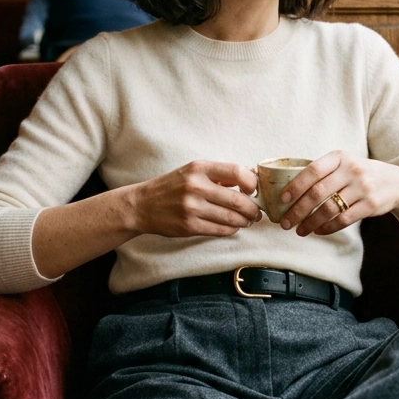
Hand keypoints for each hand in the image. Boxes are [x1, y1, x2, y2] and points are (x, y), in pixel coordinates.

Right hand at [128, 160, 260, 238]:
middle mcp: (196, 186)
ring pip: (231, 218)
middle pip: (237, 200)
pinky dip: (231, 230)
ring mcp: (192, 208)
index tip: (253, 190)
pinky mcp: (189, 226)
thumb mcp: (193, 171)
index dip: (251, 183)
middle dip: (252, 209)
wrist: (142, 205)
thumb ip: (220, 174)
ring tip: (247, 220)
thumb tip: (251, 175)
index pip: (237, 172)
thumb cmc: (172, 186)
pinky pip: (220, 230)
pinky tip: (232, 227)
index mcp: (199, 168)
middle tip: (256, 212)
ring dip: (244, 221)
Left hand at [278, 151, 398, 236]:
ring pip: (329, 209)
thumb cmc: (360, 174)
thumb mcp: (345, 163)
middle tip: (285, 222)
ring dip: (310, 222)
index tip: (283, 199)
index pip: (312, 170)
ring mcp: (362, 188)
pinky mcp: (370, 205)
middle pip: (317, 192)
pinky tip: (318, 231)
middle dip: (298, 210)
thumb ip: (323, 172)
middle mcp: (351, 170)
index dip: (295, 186)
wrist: (396, 183)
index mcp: (340, 157)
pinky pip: (343, 220)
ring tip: (299, 230)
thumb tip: (288, 189)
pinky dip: (328, 227)